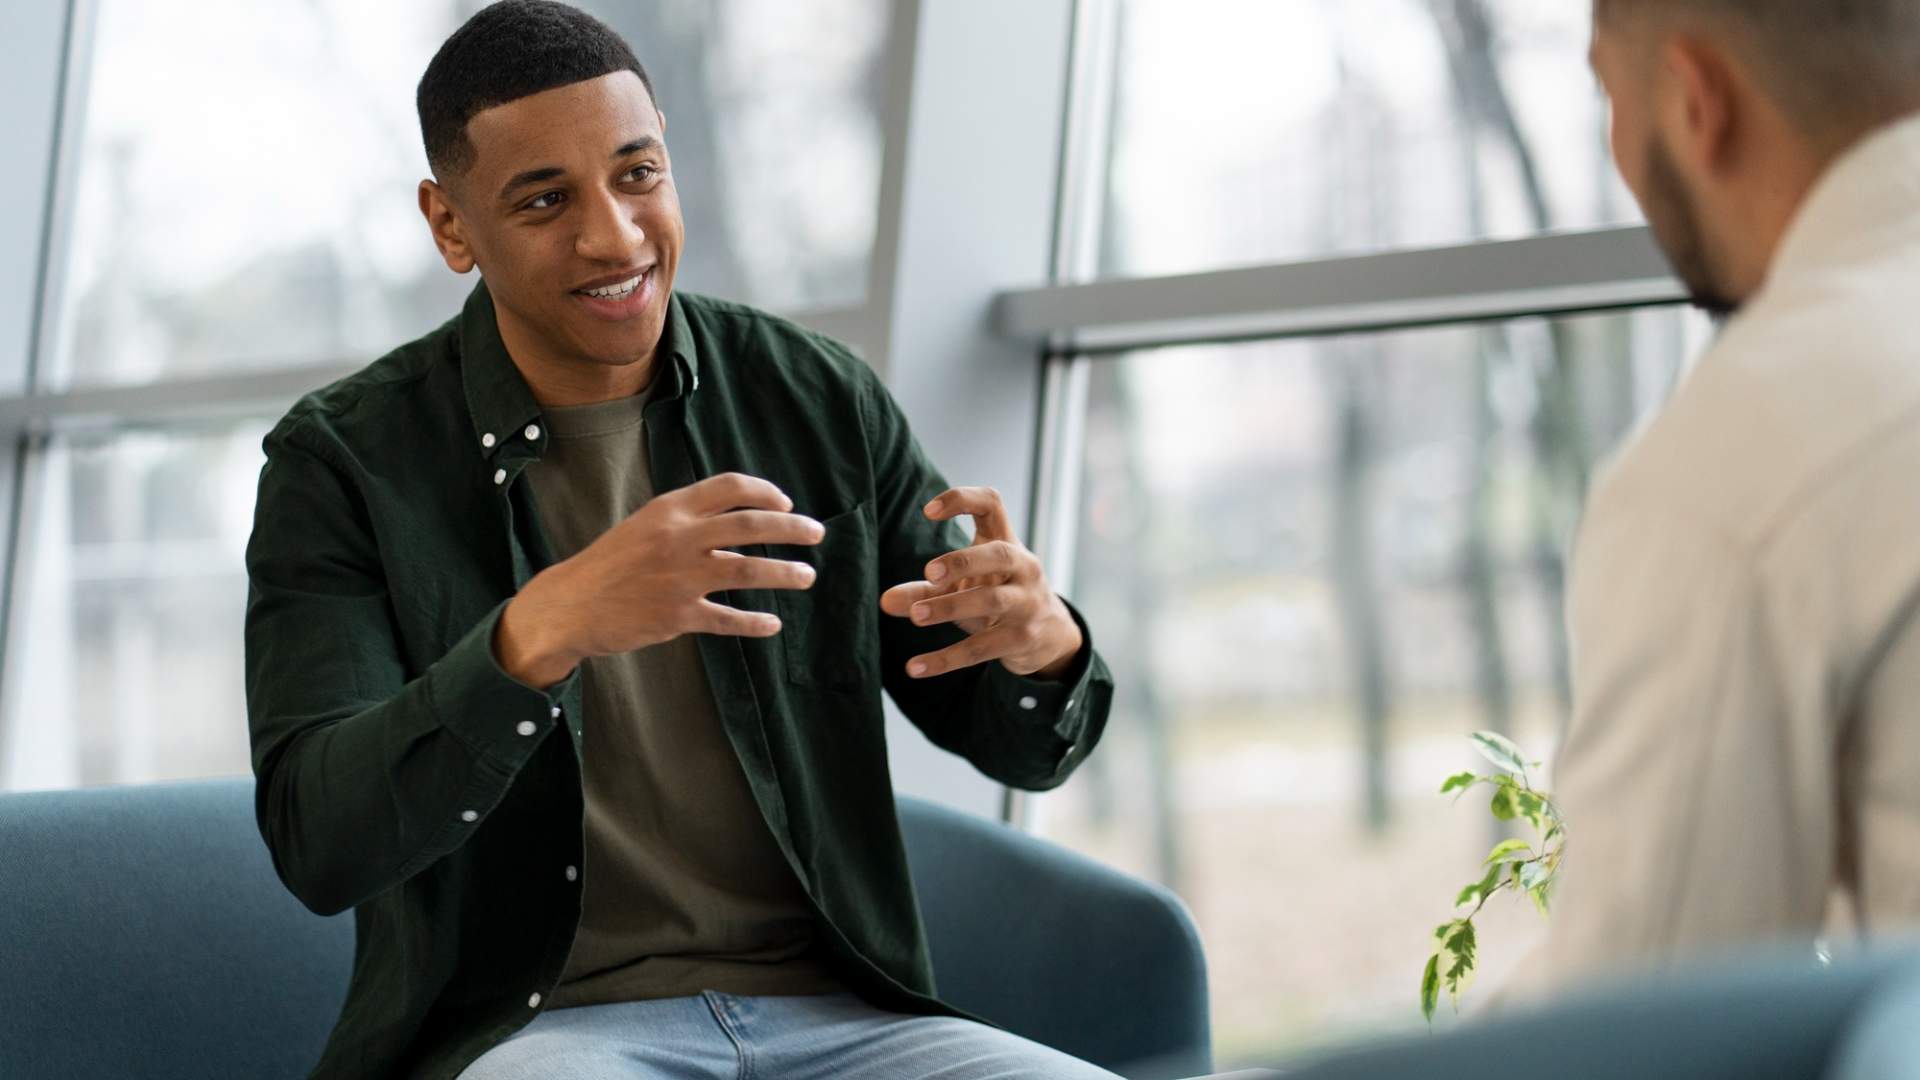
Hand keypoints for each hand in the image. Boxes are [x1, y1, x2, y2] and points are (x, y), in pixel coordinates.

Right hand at [495, 473, 822, 686]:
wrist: (571, 604)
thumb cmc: (612, 563)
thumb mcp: (646, 525)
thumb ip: (688, 518)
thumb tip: (740, 516)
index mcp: (670, 509)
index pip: (730, 487)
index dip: (766, 493)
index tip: (786, 504)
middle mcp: (678, 538)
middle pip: (750, 525)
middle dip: (791, 528)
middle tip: (816, 533)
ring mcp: (679, 577)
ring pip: (748, 570)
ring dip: (785, 573)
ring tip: (807, 576)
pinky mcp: (677, 615)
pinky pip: (728, 619)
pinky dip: (755, 623)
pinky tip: (772, 624)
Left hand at [880, 486, 1083, 680]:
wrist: (1051, 635)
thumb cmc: (998, 596)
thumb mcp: (964, 587)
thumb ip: (924, 590)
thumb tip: (885, 602)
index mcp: (1006, 543)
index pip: (992, 504)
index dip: (963, 500)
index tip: (927, 511)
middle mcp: (1023, 568)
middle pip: (999, 554)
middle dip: (963, 561)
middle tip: (928, 573)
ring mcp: (1026, 603)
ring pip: (992, 601)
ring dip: (951, 607)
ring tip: (916, 616)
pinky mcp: (1021, 638)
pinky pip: (982, 648)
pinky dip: (946, 659)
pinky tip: (916, 667)